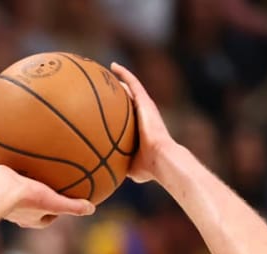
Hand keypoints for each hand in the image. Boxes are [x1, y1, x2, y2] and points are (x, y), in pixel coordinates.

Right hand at [0, 164, 94, 228]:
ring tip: (32, 165)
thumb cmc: (25, 198)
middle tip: (48, 183)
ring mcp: (3, 199)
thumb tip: (92, 209)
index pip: (47, 217)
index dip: (56, 210)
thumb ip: (73, 207)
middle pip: (32, 204)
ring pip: (16, 189)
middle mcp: (16, 211)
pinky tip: (16, 150)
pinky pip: (4, 174)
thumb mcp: (54, 202)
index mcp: (30, 218)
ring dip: (23, 181)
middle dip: (39, 195)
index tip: (63, 199)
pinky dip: (9, 165)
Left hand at [107, 62, 176, 183]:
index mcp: (139, 128)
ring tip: (108, 69)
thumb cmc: (148, 167)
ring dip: (121, 77)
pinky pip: (133, 83)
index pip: (127, 116)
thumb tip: (107, 174)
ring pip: (132, 87)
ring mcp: (145, 107)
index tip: (106, 106)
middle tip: (105, 85)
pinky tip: (113, 66)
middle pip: (129, 98)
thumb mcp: (129, 166)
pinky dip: (124, 74)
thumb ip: (119, 165)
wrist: (162, 159)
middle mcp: (143, 115)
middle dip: (118, 92)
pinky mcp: (146, 101)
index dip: (118, 110)